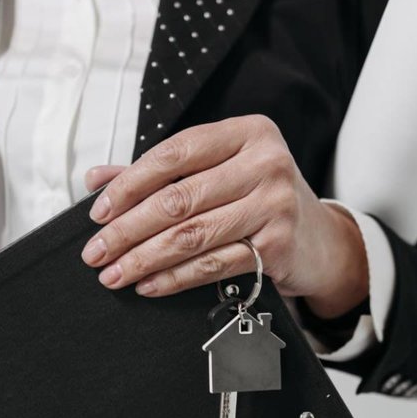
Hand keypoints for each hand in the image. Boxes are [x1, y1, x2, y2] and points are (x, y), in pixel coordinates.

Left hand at [80, 115, 367, 317]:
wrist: (320, 239)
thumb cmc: (260, 197)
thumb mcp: (219, 170)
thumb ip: (160, 171)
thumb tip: (98, 179)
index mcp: (247, 132)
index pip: (174, 153)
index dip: (130, 184)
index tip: (100, 211)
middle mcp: (265, 163)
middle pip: (178, 199)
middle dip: (128, 230)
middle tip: (96, 251)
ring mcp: (275, 205)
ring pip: (192, 235)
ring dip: (144, 259)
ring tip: (113, 274)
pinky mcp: (277, 247)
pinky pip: (212, 265)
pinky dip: (174, 278)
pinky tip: (148, 285)